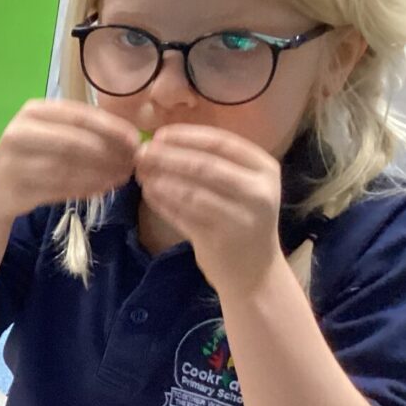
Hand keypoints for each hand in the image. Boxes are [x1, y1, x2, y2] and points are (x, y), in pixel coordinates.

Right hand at [0, 99, 139, 218]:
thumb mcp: (52, 132)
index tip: (135, 139)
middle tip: (131, 162)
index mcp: (33, 111)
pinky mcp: (19, 187)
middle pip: (73, 142)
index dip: (110, 127)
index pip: (79, 116)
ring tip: (122, 177)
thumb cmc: (33, 155)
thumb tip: (130, 138)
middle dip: (108, 153)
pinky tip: (105, 188)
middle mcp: (20, 132)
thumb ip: (84, 130)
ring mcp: (16, 161)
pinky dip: (87, 189)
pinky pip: (60, 188)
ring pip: (68, 168)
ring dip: (100, 174)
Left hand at [134, 124, 282, 296]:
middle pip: (205, 165)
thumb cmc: (241, 218)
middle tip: (141, 154)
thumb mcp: (241, 184)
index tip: (159, 135)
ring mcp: (240, 217)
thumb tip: (163, 141)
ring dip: (161, 180)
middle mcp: (258, 191)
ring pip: (191, 192)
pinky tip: (148, 193)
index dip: (187, 136)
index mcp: (265, 168)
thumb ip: (212, 162)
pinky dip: (163, 203)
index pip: (222, 143)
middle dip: (168, 157)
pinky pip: (183, 216)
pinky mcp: (219, 240)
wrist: (254, 270)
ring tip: (141, 173)